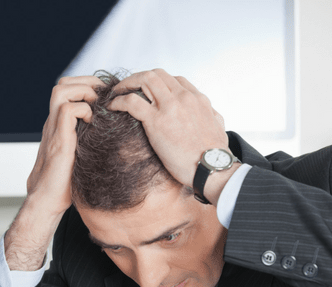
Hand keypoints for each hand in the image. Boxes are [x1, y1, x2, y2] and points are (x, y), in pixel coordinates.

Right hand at [5, 76, 102, 270]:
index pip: (69, 91)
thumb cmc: (66, 182)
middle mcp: (54, 123)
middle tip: (105, 94)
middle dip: (87, 82)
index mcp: (59, 125)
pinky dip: (83, 110)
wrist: (49, 199)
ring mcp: (54, 129)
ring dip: (83, 92)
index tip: (107, 95)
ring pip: (61, 90)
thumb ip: (89, 142)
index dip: (88, 86)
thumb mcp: (81, 155)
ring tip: (98, 105)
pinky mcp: (58, 140)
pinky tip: (93, 122)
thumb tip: (112, 139)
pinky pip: (67, 110)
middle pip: (63, 84)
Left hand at [108, 69, 228, 188]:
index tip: (147, 91)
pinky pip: (131, 102)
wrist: (213, 168)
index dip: (158, 82)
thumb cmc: (215, 155)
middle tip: (127, 88)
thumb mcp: (219, 128)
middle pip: (157, 74)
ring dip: (127, 84)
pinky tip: (112, 106)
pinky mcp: (156, 121)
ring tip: (116, 93)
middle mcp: (184, 97)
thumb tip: (212, 115)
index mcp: (198, 99)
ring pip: (144, 80)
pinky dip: (118, 100)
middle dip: (138, 77)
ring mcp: (170, 107)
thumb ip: (213, 116)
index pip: (175, 80)